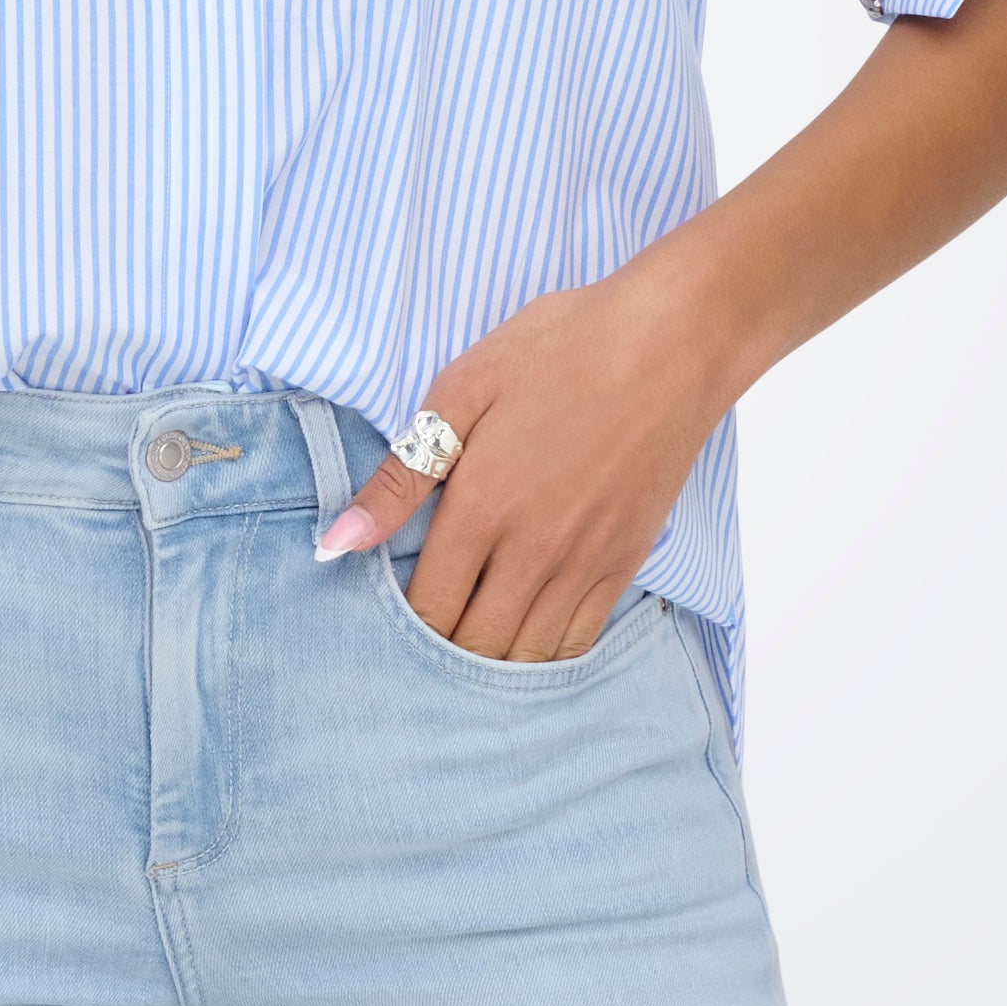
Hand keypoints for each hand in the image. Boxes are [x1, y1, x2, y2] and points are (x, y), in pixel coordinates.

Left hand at [314, 264, 731, 657]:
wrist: (672, 342)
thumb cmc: (562, 349)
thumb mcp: (462, 389)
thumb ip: (399, 479)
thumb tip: (334, 546)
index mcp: (481, 509)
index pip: (427, 610)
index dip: (402, 626)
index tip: (389, 615)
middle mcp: (532, 552)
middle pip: (475, 647)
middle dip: (443, 651)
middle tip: (426, 637)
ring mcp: (584, 563)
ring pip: (527, 655)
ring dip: (493, 663)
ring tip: (470, 646)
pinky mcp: (627, 561)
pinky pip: (580, 641)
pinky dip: (547, 654)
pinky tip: (527, 639)